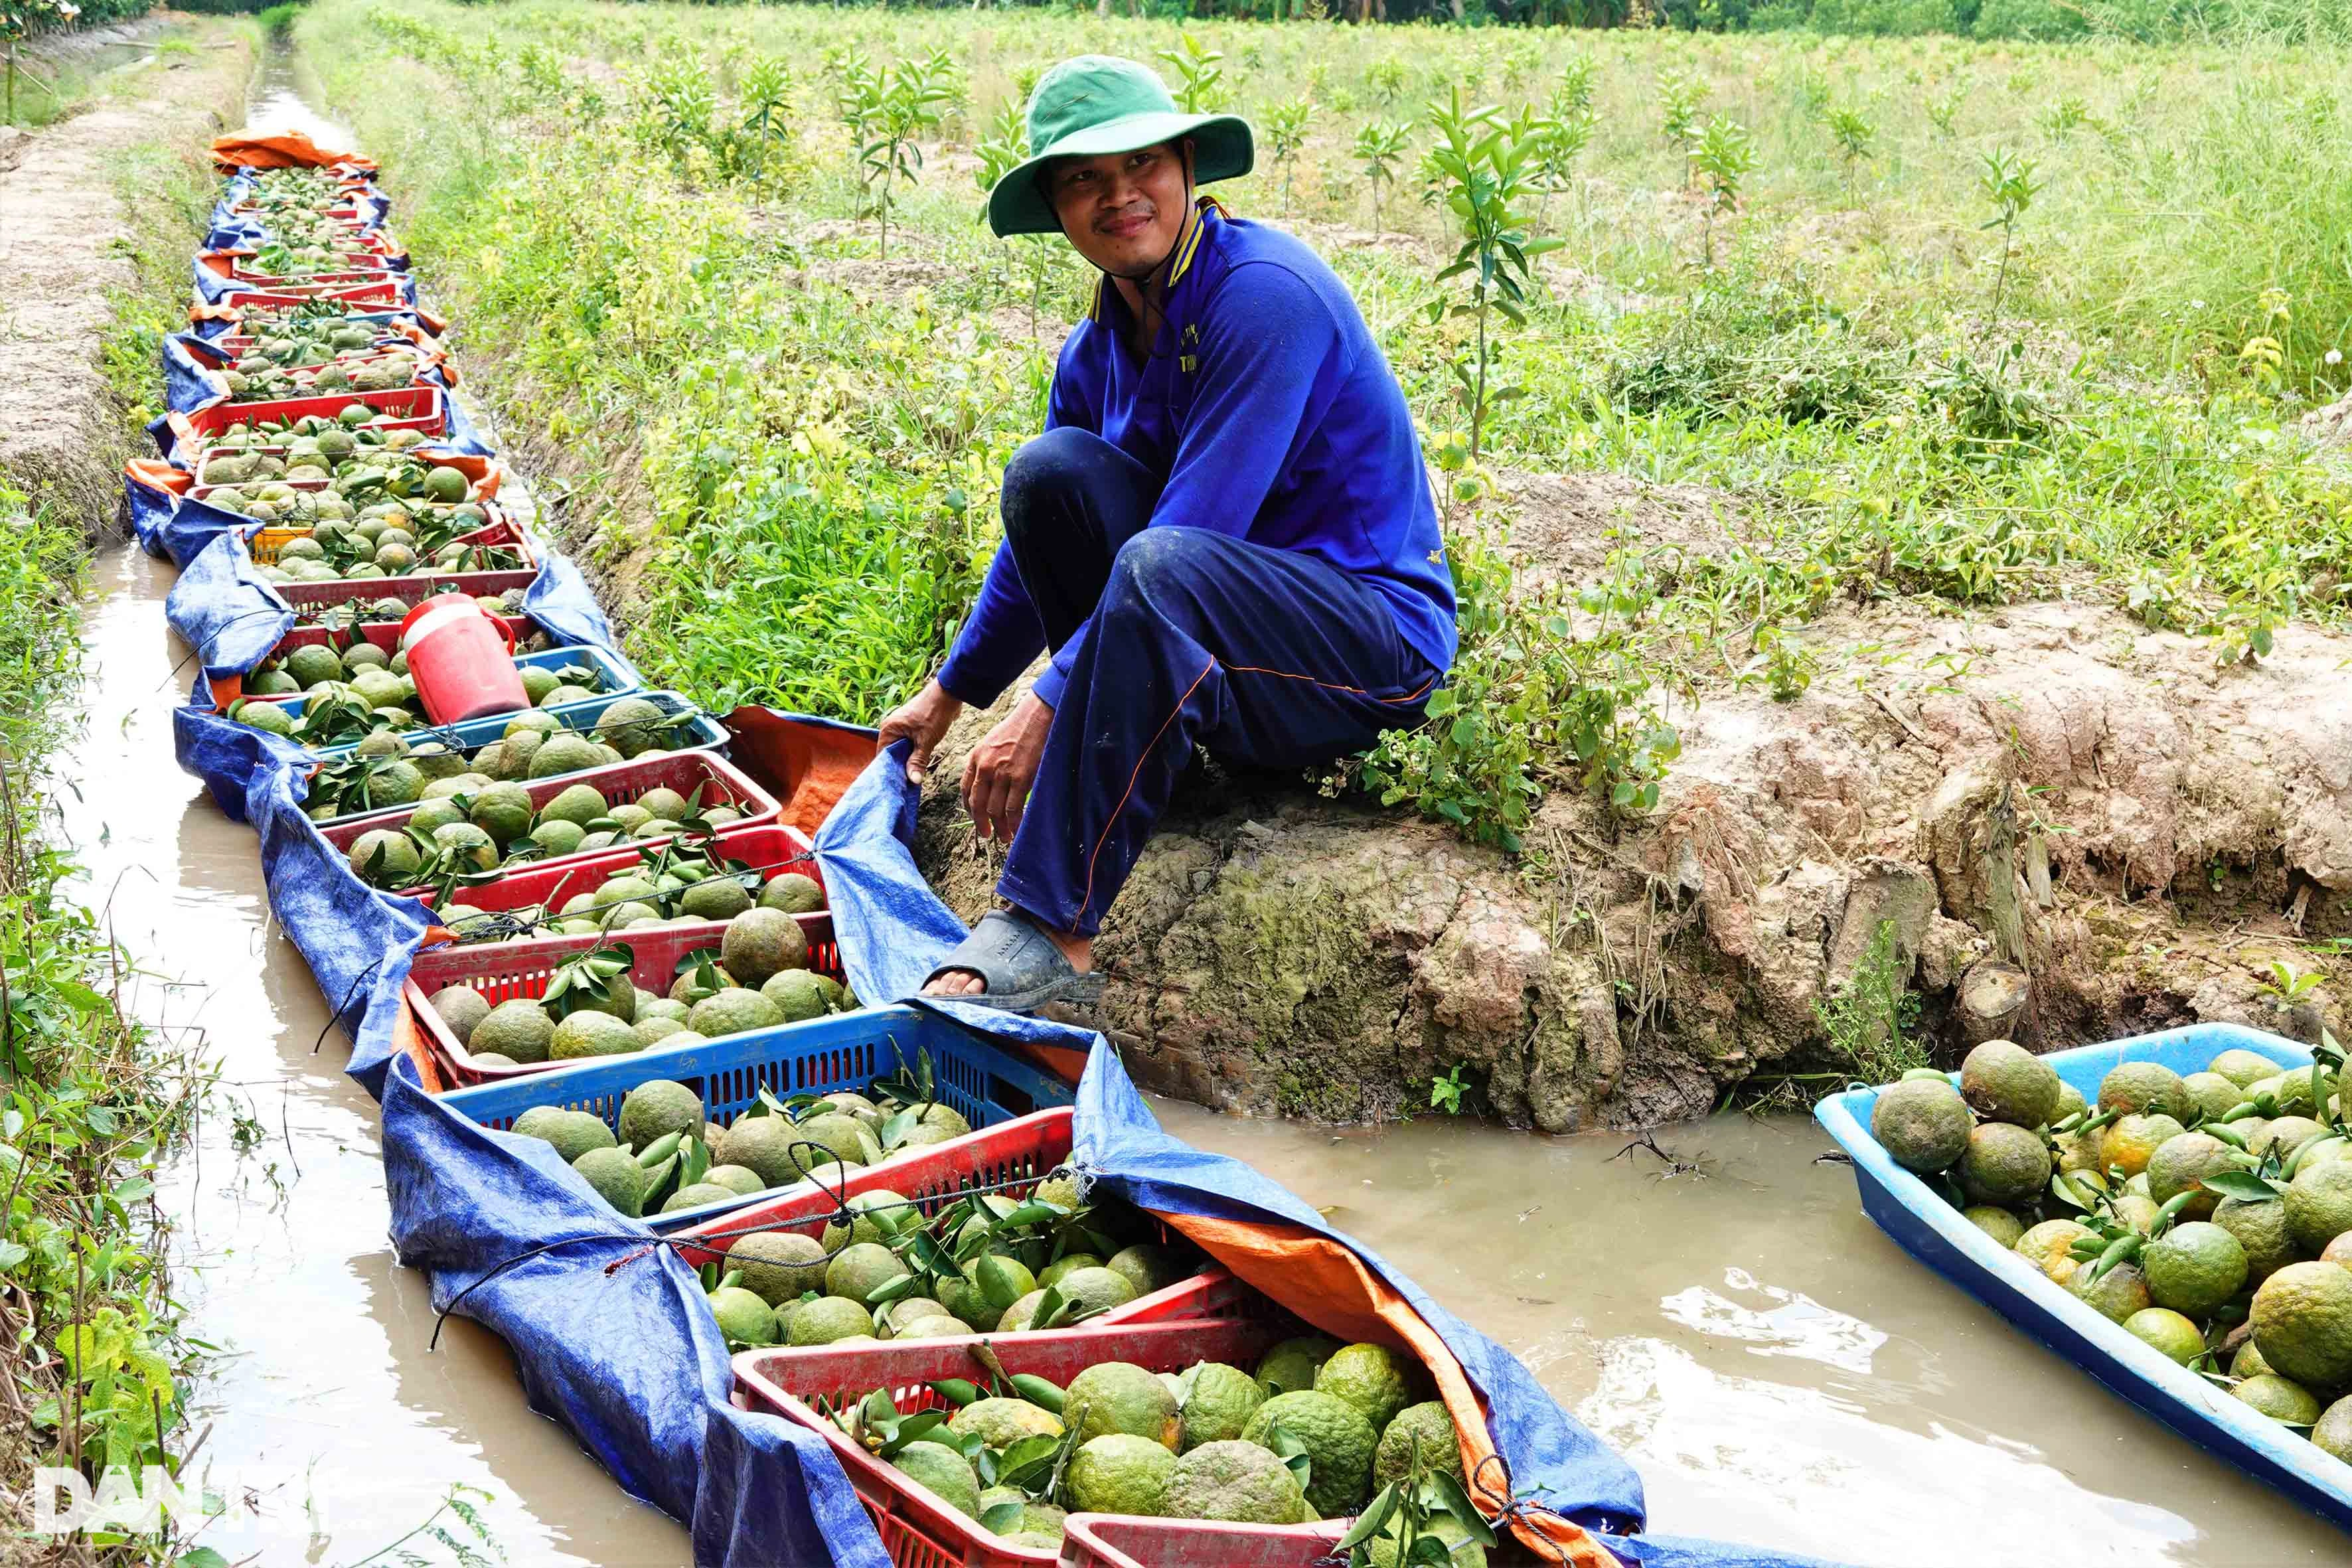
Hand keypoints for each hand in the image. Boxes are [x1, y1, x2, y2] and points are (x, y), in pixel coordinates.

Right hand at [874, 679, 962, 784]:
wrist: (950, 693)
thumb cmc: (935, 713)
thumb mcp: (926, 741)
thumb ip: (918, 761)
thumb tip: (913, 781)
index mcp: (888, 729)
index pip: (882, 756)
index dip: (890, 770)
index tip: (896, 785)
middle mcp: (891, 728)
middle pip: (891, 754)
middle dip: (900, 768)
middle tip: (906, 784)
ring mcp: (901, 727)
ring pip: (901, 750)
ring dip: (908, 762)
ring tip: (913, 777)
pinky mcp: (911, 728)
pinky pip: (908, 745)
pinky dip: (913, 754)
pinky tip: (918, 765)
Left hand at [962, 691, 1053, 844]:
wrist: (1036, 717)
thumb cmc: (1017, 729)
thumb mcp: (991, 743)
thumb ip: (985, 762)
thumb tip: (987, 784)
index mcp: (975, 758)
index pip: (966, 790)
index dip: (970, 809)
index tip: (976, 819)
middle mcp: (985, 767)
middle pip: (978, 804)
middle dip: (982, 823)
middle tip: (987, 835)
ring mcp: (1002, 773)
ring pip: (995, 809)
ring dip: (1000, 827)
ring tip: (1005, 837)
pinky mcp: (1020, 778)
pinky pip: (1013, 807)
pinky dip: (1014, 822)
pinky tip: (1017, 829)